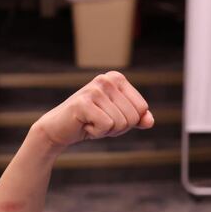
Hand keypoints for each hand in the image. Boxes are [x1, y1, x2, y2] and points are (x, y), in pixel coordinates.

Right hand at [32, 71, 154, 147]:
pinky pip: (106, 126)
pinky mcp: (83, 103)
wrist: (60, 128)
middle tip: (99, 121)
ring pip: (120, 123)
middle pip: (133, 117)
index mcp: (117, 78)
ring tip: (91, 122)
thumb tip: (150, 121)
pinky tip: (84, 125)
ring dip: (106, 130)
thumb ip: (139, 118)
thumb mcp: (120, 119)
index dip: (130, 121)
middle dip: (118, 127)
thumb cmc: (93, 121)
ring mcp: (94, 89)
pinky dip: (96, 133)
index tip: (111, 116)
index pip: (142, 108)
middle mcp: (106, 79)